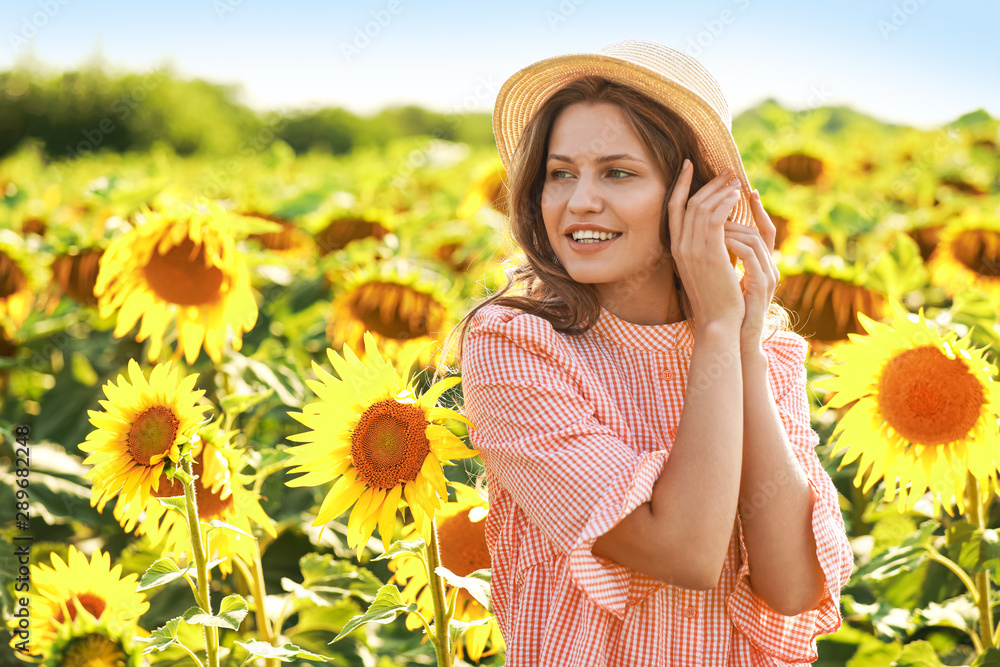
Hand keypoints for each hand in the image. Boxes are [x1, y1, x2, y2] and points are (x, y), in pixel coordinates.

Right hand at [667, 159, 744, 329]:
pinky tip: (737, 197)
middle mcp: (680, 247)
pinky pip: (714, 218)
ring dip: (720, 190)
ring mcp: (692, 250)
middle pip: (688, 203)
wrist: (720, 321)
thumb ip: (708, 245)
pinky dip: (725, 203)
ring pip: (701, 208)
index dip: (680, 184)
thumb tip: (718, 226)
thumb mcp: (708, 266)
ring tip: (735, 181)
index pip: (673, 208)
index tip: (690, 165)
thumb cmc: (719, 297)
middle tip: (727, 171)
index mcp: (677, 249)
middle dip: (708, 183)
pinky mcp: (709, 253)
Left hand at [723, 188, 779, 351]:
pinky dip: (733, 244)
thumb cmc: (728, 307)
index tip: (745, 190)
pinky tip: (718, 239)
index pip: (764, 228)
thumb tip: (714, 235)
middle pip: (758, 229)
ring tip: (713, 224)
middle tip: (720, 199)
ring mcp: (766, 276)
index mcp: (762, 264)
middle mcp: (769, 267)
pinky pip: (749, 255)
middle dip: (738, 212)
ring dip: (730, 228)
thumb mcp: (727, 276)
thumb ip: (727, 256)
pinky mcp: (760, 287)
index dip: (756, 209)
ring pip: (753, 238)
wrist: (733, 336)